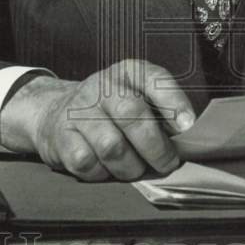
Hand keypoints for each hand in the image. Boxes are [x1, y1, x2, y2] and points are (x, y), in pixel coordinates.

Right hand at [0, 59, 194, 181]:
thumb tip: (187, 138)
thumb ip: (162, 111)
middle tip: (167, 163)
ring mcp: (79, 110)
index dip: (174, 103)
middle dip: (156, 147)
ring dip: (130, 167)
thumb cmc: (110, 109)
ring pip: (111, 146)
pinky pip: (87, 163)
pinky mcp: (61, 136)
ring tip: (136, 169)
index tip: (188, 127)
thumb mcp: (137, 96)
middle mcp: (103, 86)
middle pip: (133, 115)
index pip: (155, 79)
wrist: (56, 111)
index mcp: (128, 72)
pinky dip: (102, 173)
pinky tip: (106, 168)